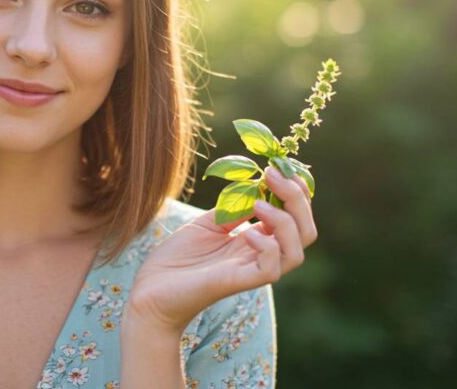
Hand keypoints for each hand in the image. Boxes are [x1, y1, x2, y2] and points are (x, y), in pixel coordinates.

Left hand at [127, 166, 317, 334]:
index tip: (277, 167)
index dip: (296, 191)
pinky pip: (271, 270)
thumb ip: (235, 206)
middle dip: (297, 199)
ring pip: (296, 252)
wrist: (151, 288)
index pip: (295, 217)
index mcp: (258, 240)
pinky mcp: (238, 283)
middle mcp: (261, 255)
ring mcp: (251, 270)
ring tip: (258, 203)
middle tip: (272, 174)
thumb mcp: (209, 222)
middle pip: (306, 232)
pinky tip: (247, 233)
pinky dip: (266, 247)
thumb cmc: (177, 258)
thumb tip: (257, 184)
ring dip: (284, 222)